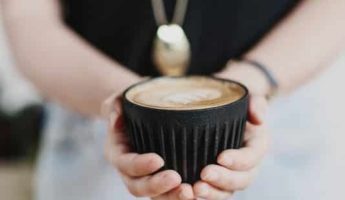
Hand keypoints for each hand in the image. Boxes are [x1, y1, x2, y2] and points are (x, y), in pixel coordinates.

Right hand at [102, 94, 194, 199]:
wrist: (141, 112)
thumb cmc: (132, 104)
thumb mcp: (120, 97)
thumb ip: (114, 103)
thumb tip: (116, 118)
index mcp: (118, 151)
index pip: (126, 164)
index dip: (140, 165)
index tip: (158, 159)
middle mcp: (129, 169)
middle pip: (138, 186)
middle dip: (156, 186)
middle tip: (176, 179)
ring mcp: (146, 176)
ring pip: (155, 195)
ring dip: (171, 196)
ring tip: (190, 192)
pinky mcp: (161, 177)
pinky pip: (169, 192)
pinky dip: (179, 194)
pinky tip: (198, 192)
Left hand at [192, 62, 270, 199]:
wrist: (225, 108)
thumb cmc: (235, 103)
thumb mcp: (249, 97)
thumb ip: (256, 103)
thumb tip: (259, 118)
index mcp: (257, 145)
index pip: (252, 157)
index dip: (239, 160)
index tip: (221, 156)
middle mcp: (248, 165)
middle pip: (241, 180)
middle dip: (223, 180)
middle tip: (204, 174)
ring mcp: (232, 174)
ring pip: (227, 191)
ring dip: (212, 193)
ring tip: (194, 189)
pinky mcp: (217, 179)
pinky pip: (213, 191)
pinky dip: (202, 195)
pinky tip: (186, 194)